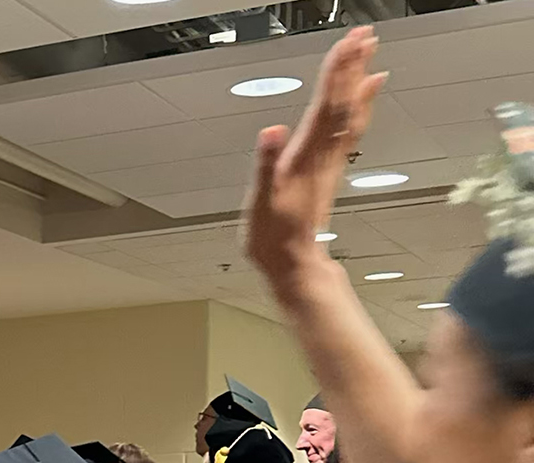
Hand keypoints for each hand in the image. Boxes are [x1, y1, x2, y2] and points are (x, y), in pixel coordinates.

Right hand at [244, 27, 387, 285]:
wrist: (293, 263)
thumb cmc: (272, 236)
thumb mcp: (260, 203)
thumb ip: (266, 165)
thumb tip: (271, 131)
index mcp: (304, 156)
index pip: (325, 106)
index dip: (336, 74)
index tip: (348, 43)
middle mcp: (322, 154)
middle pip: (342, 103)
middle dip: (351, 67)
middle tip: (362, 34)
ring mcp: (327, 161)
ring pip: (348, 114)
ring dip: (357, 82)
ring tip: (368, 55)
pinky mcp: (327, 168)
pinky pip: (348, 130)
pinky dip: (359, 107)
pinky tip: (363, 96)